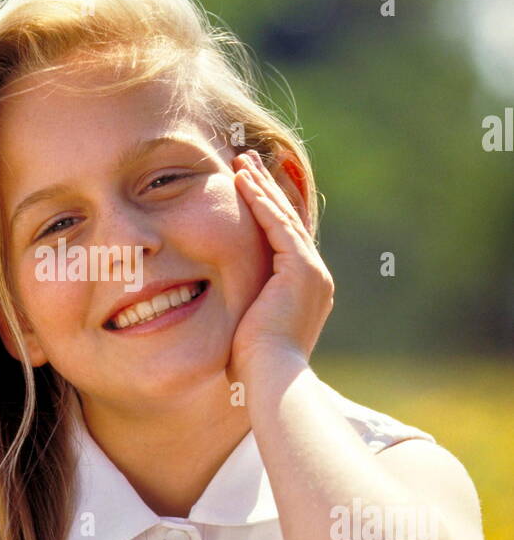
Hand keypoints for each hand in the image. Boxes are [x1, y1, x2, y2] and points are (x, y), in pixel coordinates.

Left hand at [227, 149, 334, 378]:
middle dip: (266, 190)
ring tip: (242, 162)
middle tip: (247, 162)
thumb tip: (224, 313)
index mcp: (305, 292)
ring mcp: (312, 272)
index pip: (284, 241)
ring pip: (283, 218)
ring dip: (261, 187)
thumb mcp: (248, 329)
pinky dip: (259, 201)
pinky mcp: (302, 269)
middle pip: (287, 222)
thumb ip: (245, 311)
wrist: (270, 377)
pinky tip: (243, 181)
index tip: (247, 189)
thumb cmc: (253, 366)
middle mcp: (316, 278)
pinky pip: (277, 226)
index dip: (266, 212)